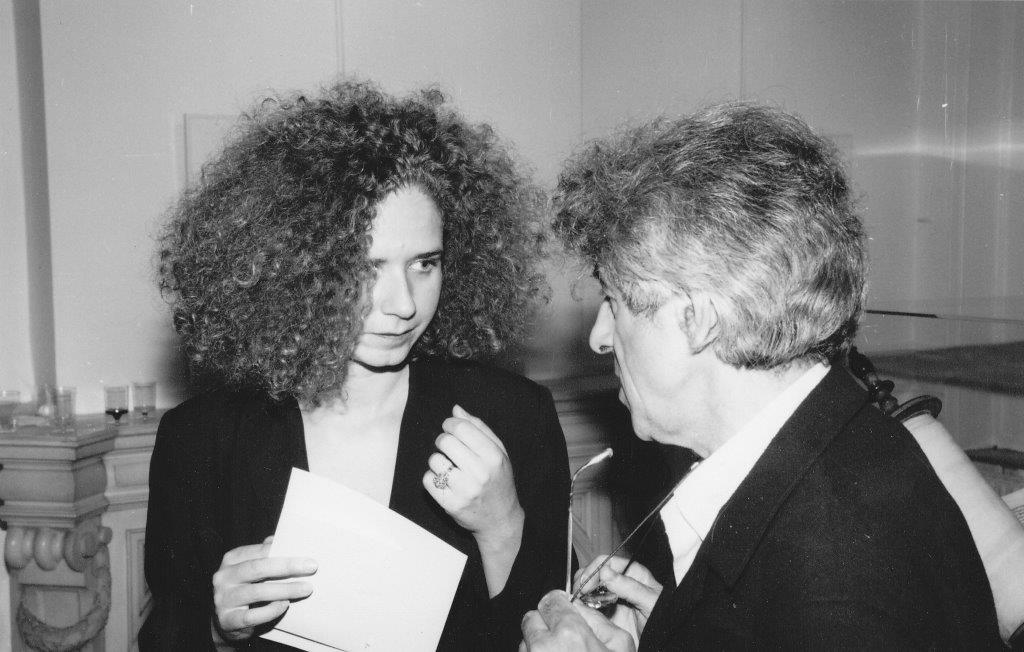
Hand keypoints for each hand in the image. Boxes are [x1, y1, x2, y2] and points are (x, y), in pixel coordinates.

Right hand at [211, 536, 316, 642]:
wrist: (222, 621)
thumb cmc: (242, 589)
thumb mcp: (249, 569)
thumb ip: (263, 556)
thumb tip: (279, 540)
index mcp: (232, 560)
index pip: (259, 552)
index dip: (283, 551)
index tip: (306, 555)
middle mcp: (225, 577)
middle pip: (258, 568)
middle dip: (287, 567)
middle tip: (311, 567)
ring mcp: (224, 599)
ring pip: (257, 592)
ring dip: (285, 589)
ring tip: (306, 589)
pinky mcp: (227, 620)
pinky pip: (252, 616)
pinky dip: (271, 610)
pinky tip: (285, 605)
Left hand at [422, 404, 524, 546]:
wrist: (500, 520)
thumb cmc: (499, 481)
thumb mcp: (499, 452)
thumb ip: (479, 428)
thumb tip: (456, 409)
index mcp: (493, 456)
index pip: (461, 428)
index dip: (449, 424)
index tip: (449, 428)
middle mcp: (480, 473)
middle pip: (445, 441)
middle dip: (443, 440)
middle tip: (448, 447)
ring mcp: (464, 490)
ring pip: (434, 460)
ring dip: (438, 461)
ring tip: (450, 467)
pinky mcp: (450, 504)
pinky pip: (428, 480)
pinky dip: (432, 478)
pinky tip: (444, 481)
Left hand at [520, 590, 635, 651]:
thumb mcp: (620, 643)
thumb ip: (598, 618)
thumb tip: (581, 606)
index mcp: (570, 633)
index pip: (550, 600)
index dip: (560, 603)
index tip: (565, 610)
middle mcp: (544, 646)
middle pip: (532, 618)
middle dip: (545, 623)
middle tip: (561, 635)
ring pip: (525, 641)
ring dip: (539, 644)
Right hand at [574, 556, 661, 639]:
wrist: (662, 639)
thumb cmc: (664, 618)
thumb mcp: (650, 601)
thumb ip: (630, 586)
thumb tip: (606, 572)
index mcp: (633, 572)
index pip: (607, 561)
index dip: (594, 571)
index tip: (585, 585)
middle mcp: (621, 581)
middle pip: (595, 571)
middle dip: (584, 580)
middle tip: (577, 594)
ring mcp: (613, 595)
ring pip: (590, 586)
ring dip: (581, 592)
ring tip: (578, 602)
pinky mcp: (607, 610)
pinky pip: (591, 603)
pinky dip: (583, 604)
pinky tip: (582, 610)